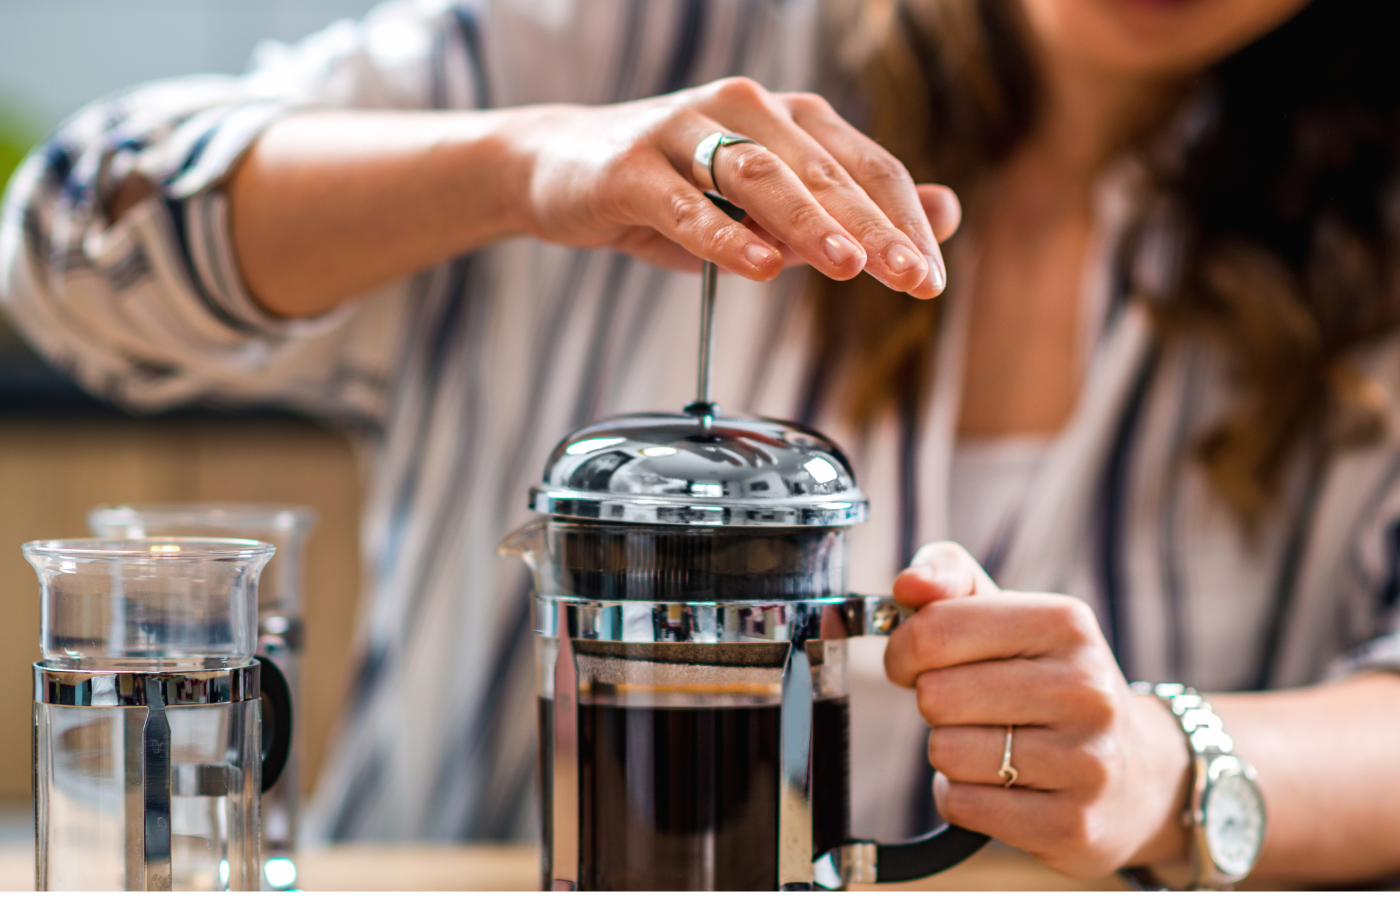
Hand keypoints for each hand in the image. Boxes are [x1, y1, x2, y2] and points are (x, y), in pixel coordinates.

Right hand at [504, 77, 960, 296]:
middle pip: (822, 170)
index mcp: (788, 116)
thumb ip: (847, 211)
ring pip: (760, 176)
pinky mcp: (632, 164)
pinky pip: (685, 203)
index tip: (931, 278)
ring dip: (809, 222)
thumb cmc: (675, 191)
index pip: (866, 165)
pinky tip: (759, 266)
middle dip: (873, 229)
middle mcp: (744, 108)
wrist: (562, 168)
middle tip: (912, 280)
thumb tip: (942, 213)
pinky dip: (724, 234)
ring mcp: (684, 129)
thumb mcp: (768, 206)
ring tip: (848, 266)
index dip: (904, 221)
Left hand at [884, 542, 1191, 877]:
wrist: (1138, 773)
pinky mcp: (1074, 824)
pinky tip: (999, 785)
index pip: (936, 630)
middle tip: (968, 708)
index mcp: (1065, 624)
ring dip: (949, 753)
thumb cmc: (1048, 682)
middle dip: (933, 704)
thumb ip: (950, 580)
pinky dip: (961, 796)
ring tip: (991, 746)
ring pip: (946, 753)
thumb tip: (908, 585)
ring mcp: (1086, 761)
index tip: (914, 662)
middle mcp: (1085, 689)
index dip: (904, 651)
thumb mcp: (1010, 616)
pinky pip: (963, 805)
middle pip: (935, 695)